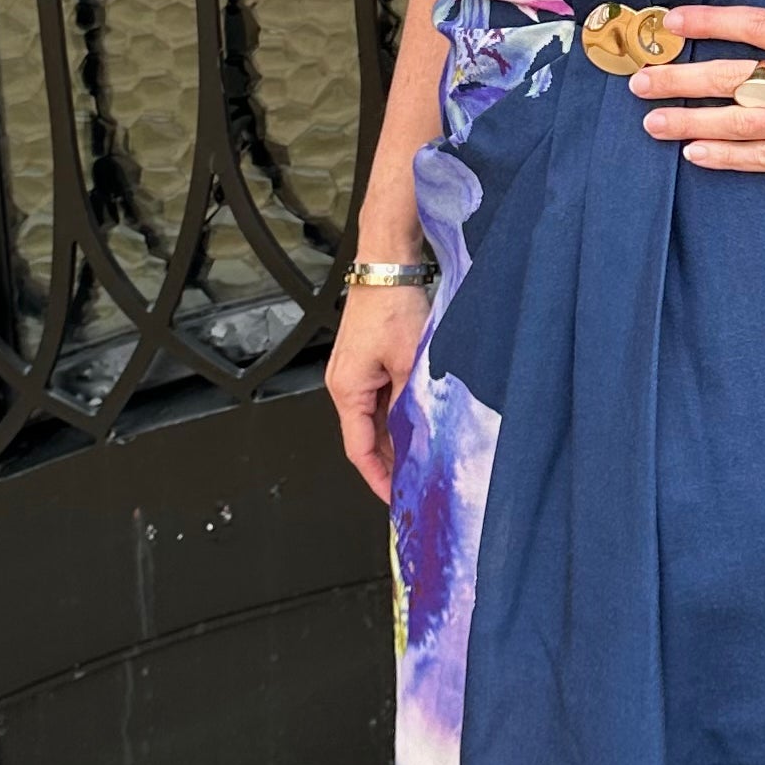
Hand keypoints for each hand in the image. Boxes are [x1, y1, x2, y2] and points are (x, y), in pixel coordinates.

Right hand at [325, 280, 429, 502]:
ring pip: (374, 420)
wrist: (387, 268)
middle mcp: (344, 384)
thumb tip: (420, 435)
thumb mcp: (409, 363)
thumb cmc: (391, 306)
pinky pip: (378, 401)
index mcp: (347, 389)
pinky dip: (395, 417)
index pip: (359, 449)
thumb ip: (411, 403)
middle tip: (415, 482)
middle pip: (365, 437)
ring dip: (394, 439)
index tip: (395, 497)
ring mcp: (353, 373)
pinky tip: (416, 423)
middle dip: (389, 462)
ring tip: (420, 458)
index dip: (378, 477)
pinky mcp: (366, 362)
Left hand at [631, 5, 764, 185]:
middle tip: (640, 81)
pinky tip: (696, 154)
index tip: (671, 20)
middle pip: (732, 75)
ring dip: (690, 120)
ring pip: (739, 118)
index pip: (755, 25)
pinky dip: (727, 156)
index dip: (709, 21)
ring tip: (652, 123)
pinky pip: (764, 157)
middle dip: (680, 78)